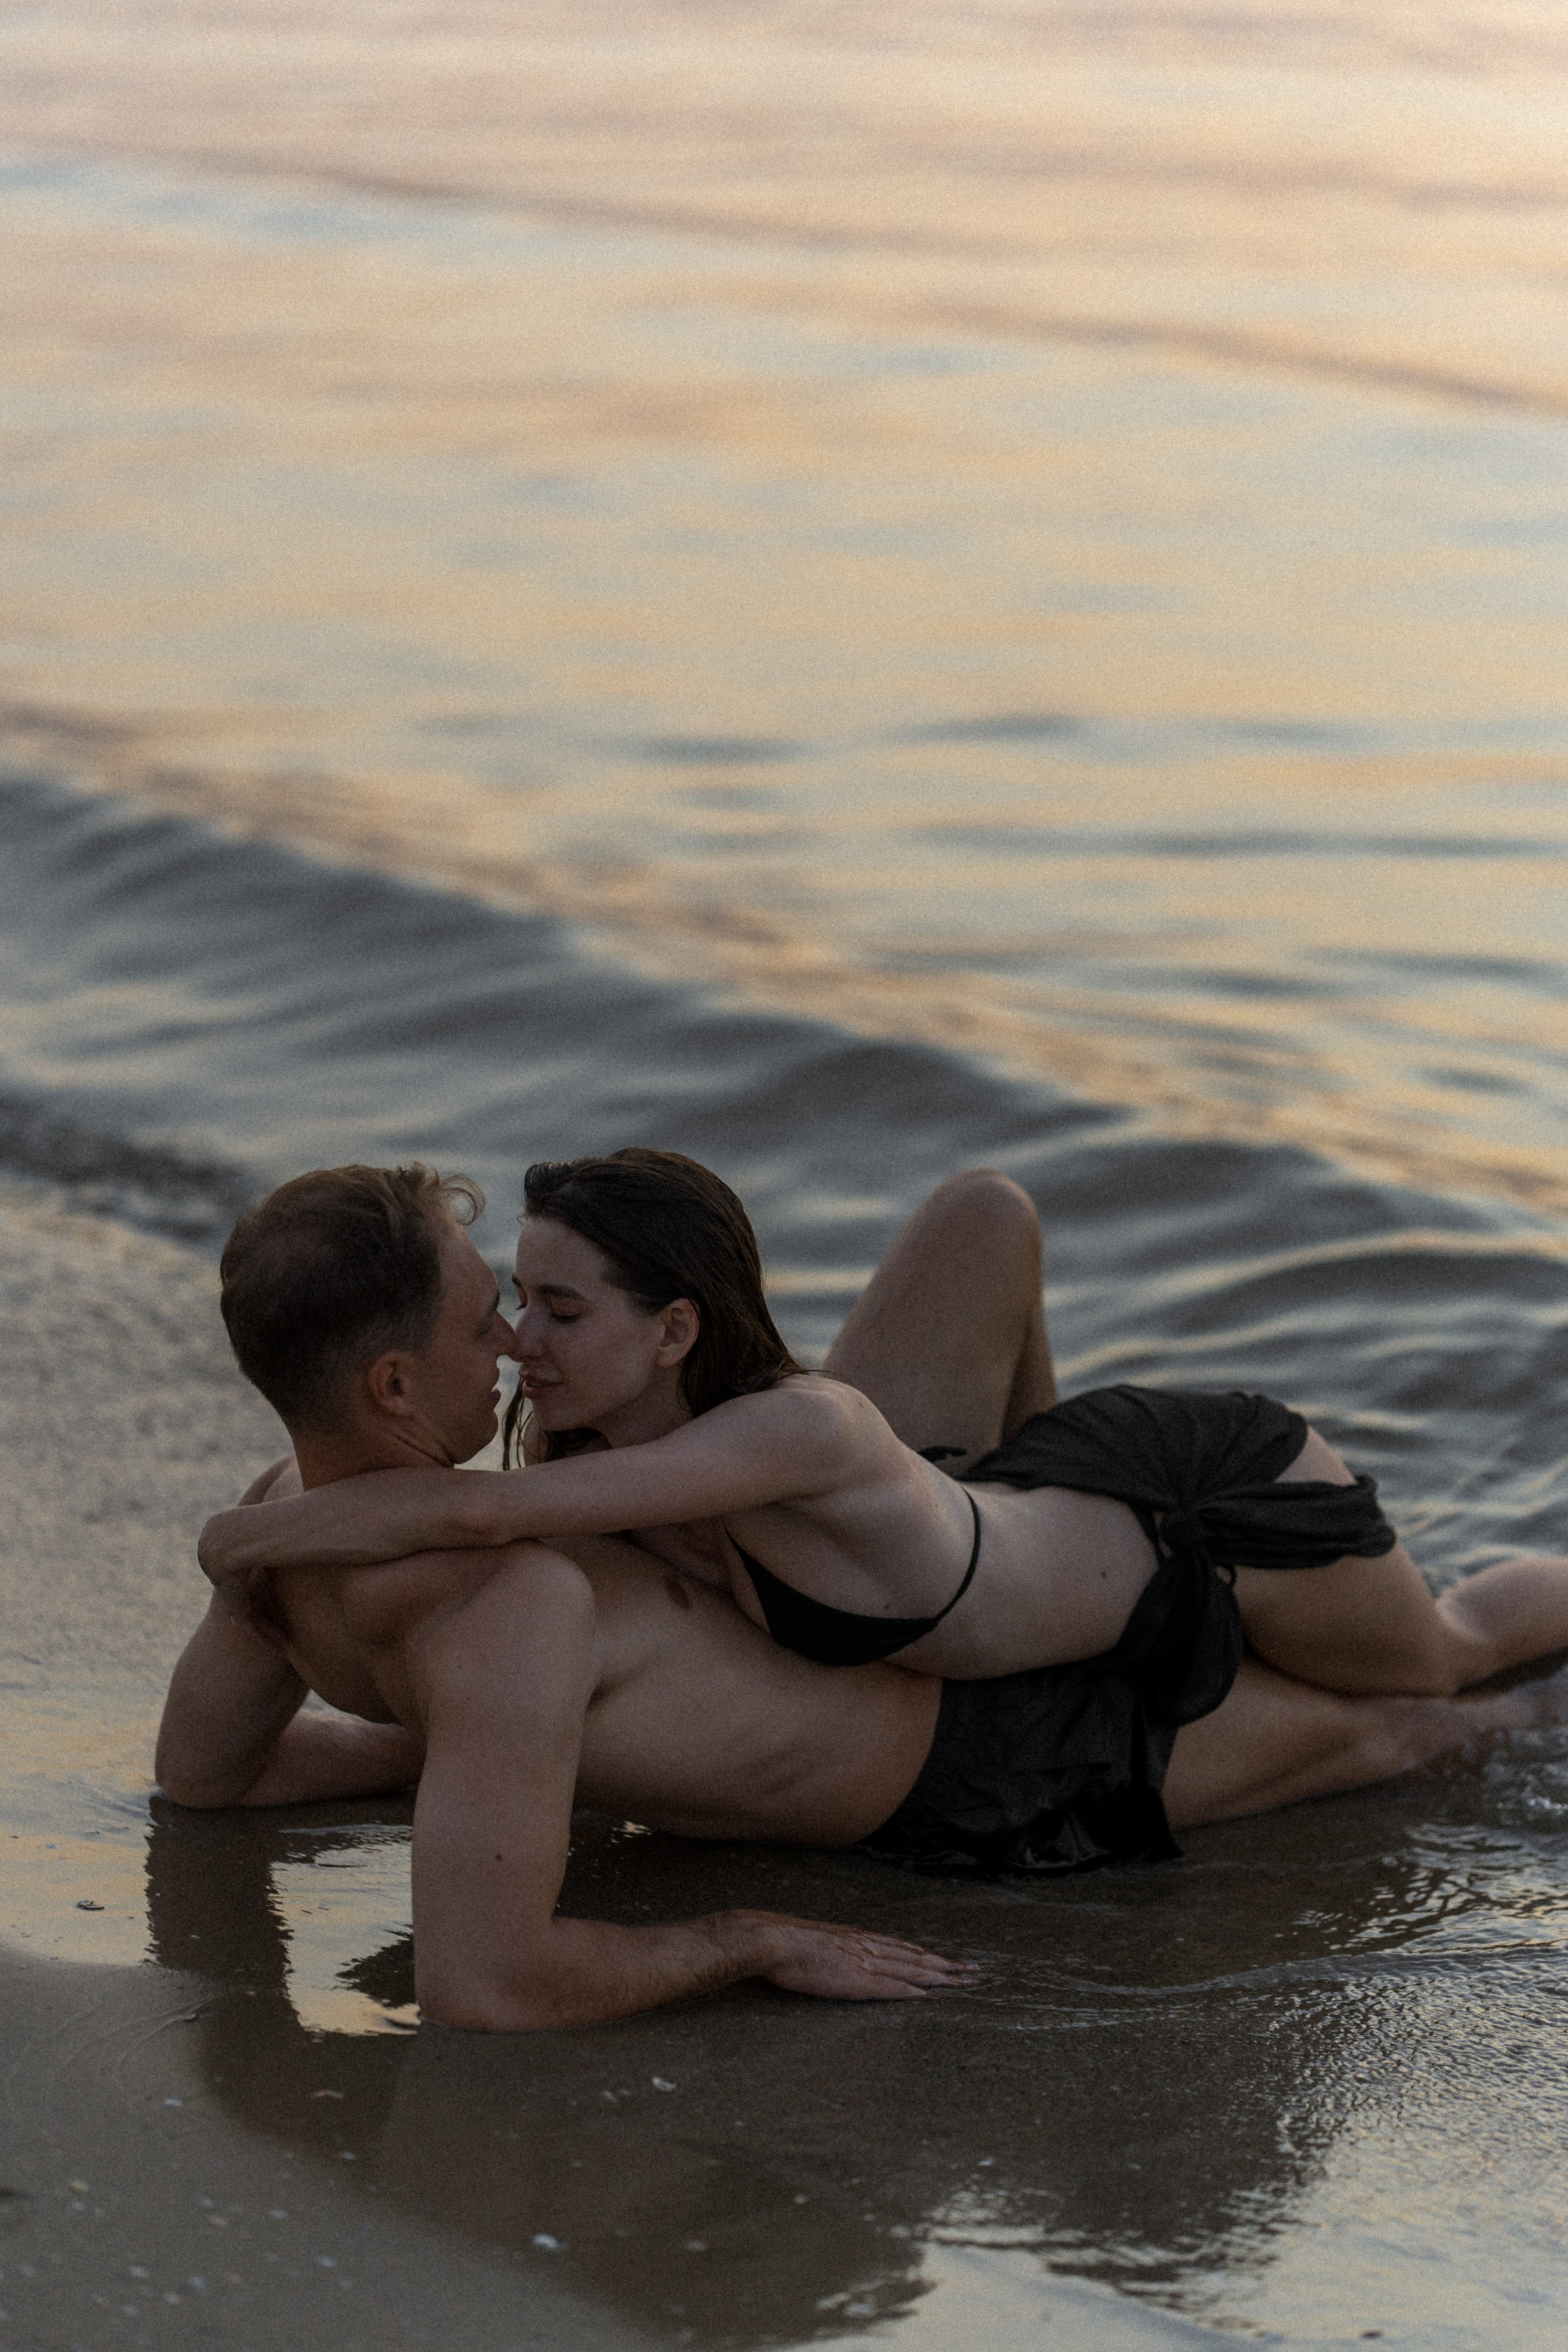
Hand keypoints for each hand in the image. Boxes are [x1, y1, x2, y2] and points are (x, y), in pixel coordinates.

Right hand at [725, 1909, 981, 2002]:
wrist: (773, 1940)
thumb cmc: (787, 1942)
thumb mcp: (819, 1938)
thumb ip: (837, 1945)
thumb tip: (842, 1951)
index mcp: (859, 1937)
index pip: (904, 1946)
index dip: (929, 1953)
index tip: (950, 1958)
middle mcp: (870, 1947)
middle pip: (918, 1957)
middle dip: (949, 1965)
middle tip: (977, 1970)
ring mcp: (866, 1963)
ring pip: (915, 1970)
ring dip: (944, 1976)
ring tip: (968, 1982)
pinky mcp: (859, 1982)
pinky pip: (895, 1989)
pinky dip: (917, 1993)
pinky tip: (934, 1998)